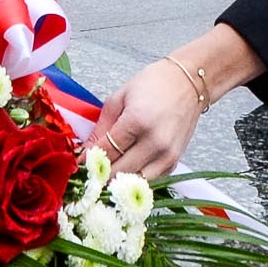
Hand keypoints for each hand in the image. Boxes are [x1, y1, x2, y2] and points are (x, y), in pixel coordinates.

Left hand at [87, 56, 200, 177]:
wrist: (188, 83)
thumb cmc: (153, 84)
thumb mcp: (119, 98)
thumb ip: (101, 127)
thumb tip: (86, 152)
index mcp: (137, 122)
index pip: (106, 152)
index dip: (89, 160)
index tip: (79, 163)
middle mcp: (154, 142)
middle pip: (118, 172)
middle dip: (100, 173)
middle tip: (90, 169)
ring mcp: (167, 155)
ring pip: (134, 183)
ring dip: (118, 180)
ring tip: (108, 171)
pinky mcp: (174, 162)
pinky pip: (149, 181)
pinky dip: (135, 178)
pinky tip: (127, 167)